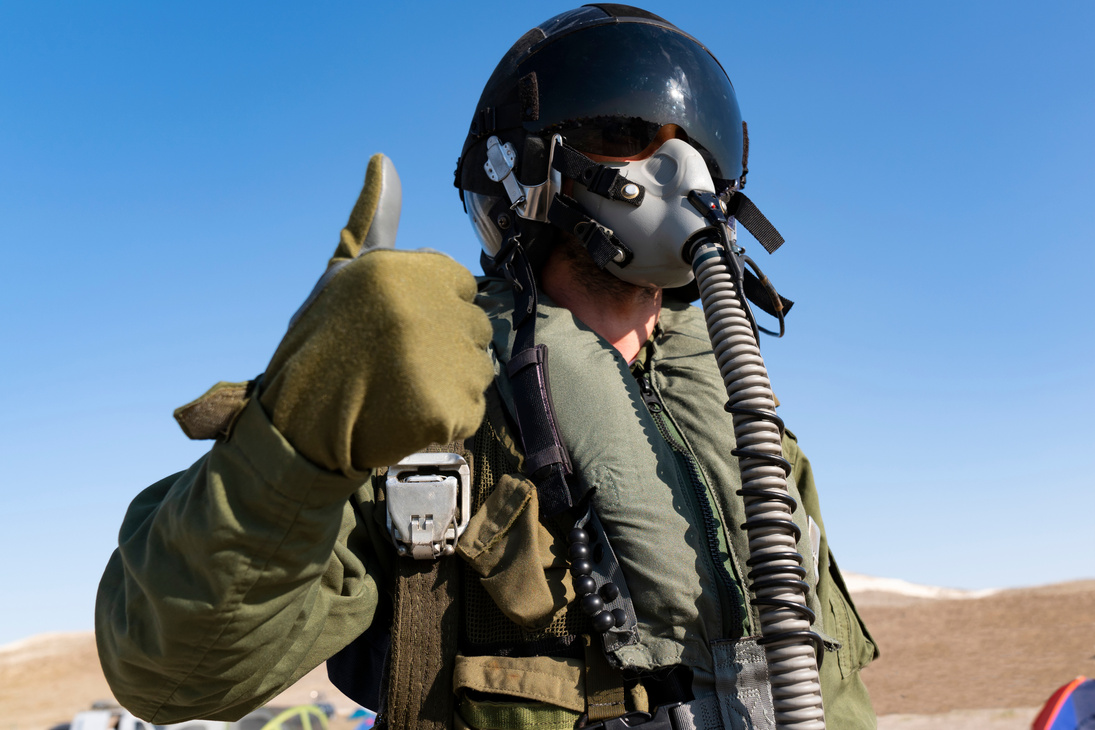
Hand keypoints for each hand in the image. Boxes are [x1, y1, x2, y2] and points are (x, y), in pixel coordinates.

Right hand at [259, 154, 493, 475]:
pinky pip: (472, 410)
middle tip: (396, 364)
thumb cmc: (318, 345)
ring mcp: (441, 360)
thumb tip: (383, 161)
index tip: (397, 329)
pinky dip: (447, 419)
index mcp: (405, 270)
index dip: (432, 310)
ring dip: (450, 384)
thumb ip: (374, 222)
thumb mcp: (341, 274)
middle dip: (444, 346)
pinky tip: (408, 416)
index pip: (460, 285)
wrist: (296, 424)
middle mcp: (428, 308)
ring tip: (401, 390)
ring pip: (478, 368)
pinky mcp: (449, 407)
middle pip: (474, 326)